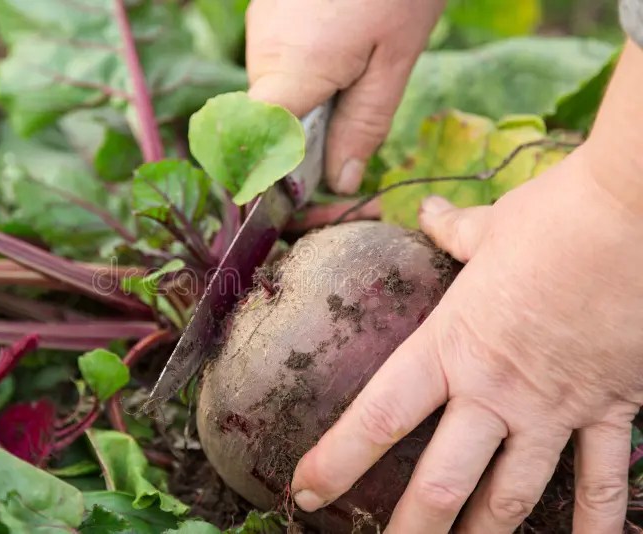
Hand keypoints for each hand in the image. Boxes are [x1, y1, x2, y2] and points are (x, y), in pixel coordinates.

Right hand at [245, 0, 444, 193]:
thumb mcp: (395, 59)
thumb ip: (364, 125)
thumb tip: (339, 184)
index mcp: (291, 69)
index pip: (259, 142)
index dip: (271, 171)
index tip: (296, 192)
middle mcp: (262, 49)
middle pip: (272, 119)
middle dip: (308, 133)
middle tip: (356, 118)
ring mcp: (262, 25)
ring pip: (278, 88)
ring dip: (312, 97)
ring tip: (360, 65)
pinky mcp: (270, 10)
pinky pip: (281, 58)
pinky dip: (309, 68)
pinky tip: (345, 42)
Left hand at [289, 142, 642, 532]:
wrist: (634, 214)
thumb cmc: (556, 217)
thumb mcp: (491, 227)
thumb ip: (453, 232)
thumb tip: (428, 211)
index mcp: (453, 346)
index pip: (380, 415)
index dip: (338, 458)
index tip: (307, 489)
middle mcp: (497, 390)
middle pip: (442, 482)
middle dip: (410, 528)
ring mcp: (555, 408)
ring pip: (513, 498)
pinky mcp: (610, 410)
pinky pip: (602, 482)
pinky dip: (596, 523)